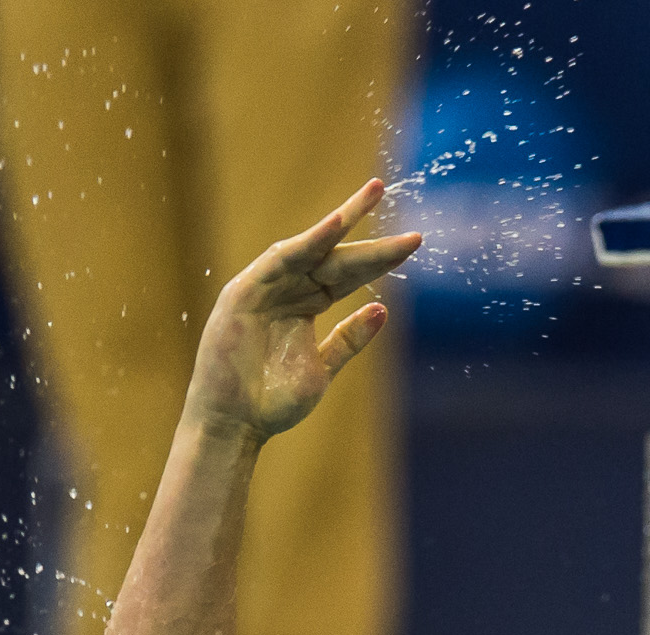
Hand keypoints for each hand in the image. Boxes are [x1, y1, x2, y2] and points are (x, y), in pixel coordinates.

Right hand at [184, 178, 421, 442]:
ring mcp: (265, 288)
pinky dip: (309, 241)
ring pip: (310, 247)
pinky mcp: (244, 292)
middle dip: (366, 230)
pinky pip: (281, 259)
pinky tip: (336, 223)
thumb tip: (383, 310)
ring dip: (340, 220)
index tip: (413, 240)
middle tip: (390, 197)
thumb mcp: (323, 368)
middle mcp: (286, 290)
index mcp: (305, 306)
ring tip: (371, 194)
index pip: (348, 274)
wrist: (236, 424)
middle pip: (334, 254)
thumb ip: (349, 340)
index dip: (379, 257)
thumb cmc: (273, 401)